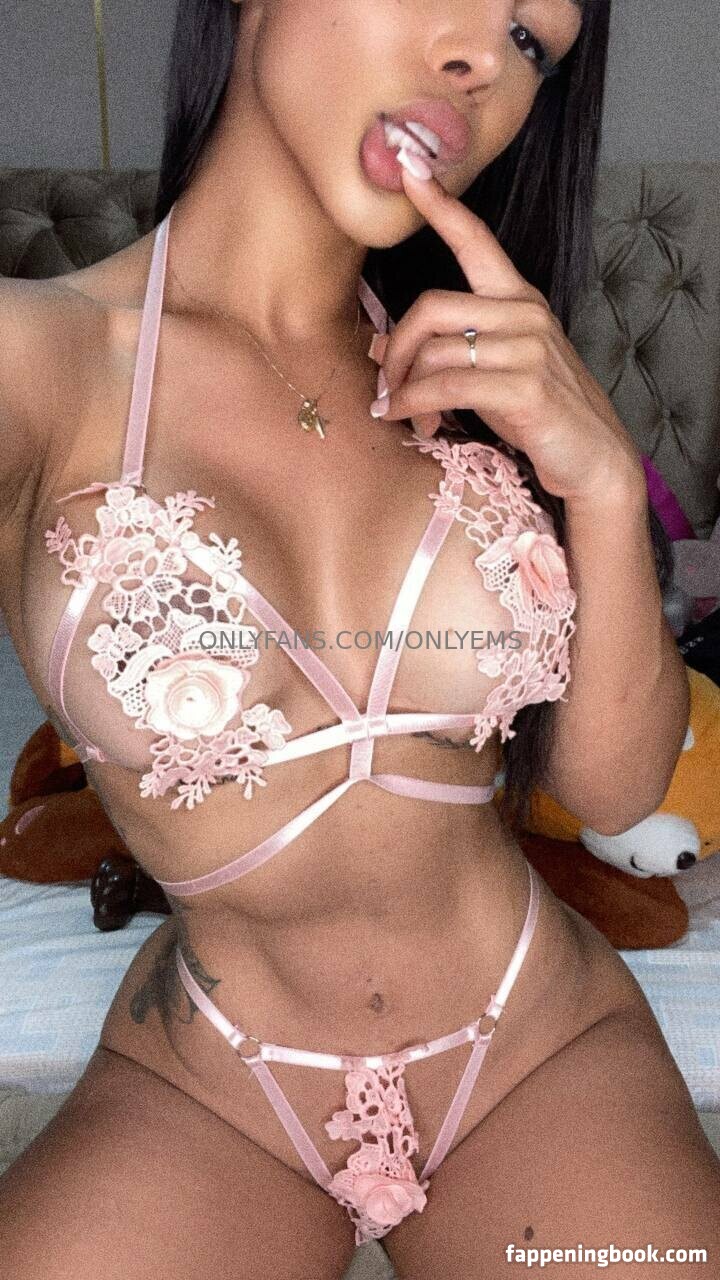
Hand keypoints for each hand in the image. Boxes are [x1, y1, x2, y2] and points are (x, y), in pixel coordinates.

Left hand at [373, 165, 645, 504]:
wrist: (593, 458)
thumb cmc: (540, 414)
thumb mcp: (498, 370)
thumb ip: (456, 348)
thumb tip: (385, 347)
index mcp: (519, 299)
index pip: (476, 241)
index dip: (440, 205)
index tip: (409, 168)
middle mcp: (524, 314)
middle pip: (429, 308)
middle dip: (393, 350)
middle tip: (384, 386)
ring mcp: (528, 348)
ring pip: (433, 352)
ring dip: (405, 391)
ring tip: (404, 416)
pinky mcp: (525, 387)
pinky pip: (446, 387)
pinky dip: (416, 407)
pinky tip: (413, 424)